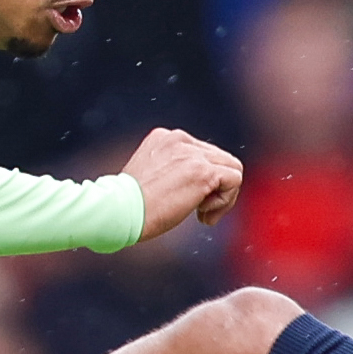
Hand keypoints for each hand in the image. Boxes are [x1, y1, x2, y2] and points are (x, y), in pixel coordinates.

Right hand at [122, 128, 243, 241]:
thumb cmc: (128, 205)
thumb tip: (197, 185)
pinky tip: (203, 215)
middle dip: (215, 188)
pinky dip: (225, 202)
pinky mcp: (203, 171)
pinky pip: (234, 180)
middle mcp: (180, 139)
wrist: (118, 210)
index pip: (203, 153)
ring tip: (203, 214)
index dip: (203, 180)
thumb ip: (172, 171)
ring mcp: (192, 154)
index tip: (187, 201)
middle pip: (221, 159)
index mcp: (165, 137)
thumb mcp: (150, 177)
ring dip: (224, 196)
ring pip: (232, 168)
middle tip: (199, 211)